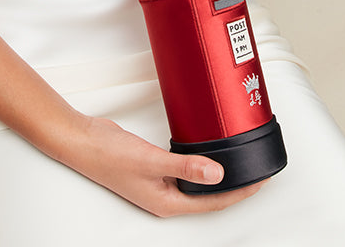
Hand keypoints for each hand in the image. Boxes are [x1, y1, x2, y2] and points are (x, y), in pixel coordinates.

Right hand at [65, 115, 263, 216]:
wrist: (83, 140)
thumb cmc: (109, 155)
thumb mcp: (151, 160)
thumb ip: (186, 166)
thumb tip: (218, 174)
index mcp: (167, 203)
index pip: (213, 202)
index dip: (240, 192)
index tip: (261, 180)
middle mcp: (166, 196)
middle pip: (209, 195)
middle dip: (235, 185)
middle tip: (258, 169)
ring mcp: (160, 182)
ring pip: (199, 182)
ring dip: (220, 173)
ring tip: (241, 160)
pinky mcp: (155, 167)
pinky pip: (186, 168)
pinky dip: (202, 162)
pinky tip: (209, 151)